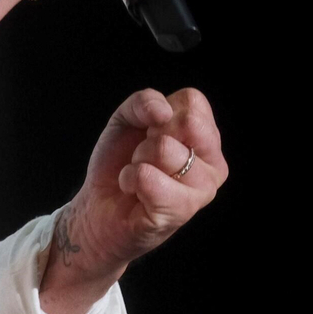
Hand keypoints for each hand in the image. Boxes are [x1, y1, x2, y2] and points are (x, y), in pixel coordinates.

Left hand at [63, 87, 227, 272]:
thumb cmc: (119, 161)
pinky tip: (135, 192)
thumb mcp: (126, 118)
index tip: (150, 132)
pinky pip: (149, 178)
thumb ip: (144, 101)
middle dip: (151, 136)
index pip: (194, 101)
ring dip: (138, 160)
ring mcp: (203, 190)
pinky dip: (130, 179)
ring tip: (140, 176)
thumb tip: (163, 111)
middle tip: (145, 156)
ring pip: (166, 149)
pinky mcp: (182, 212)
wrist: (98, 206)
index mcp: (206, 137)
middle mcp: (213, 164)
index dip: (161, 111)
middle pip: (189, 122)